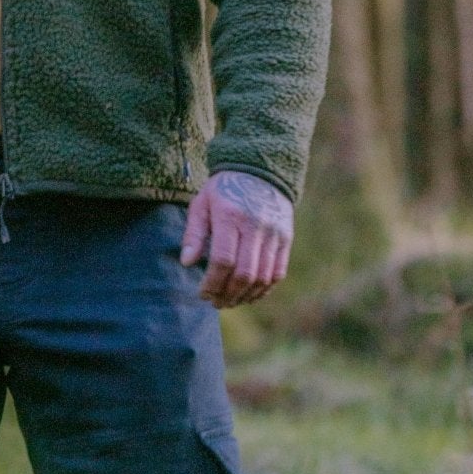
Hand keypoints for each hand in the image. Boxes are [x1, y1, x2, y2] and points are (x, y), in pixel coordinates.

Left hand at [180, 170, 294, 308]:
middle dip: (228, 294)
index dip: (212, 282)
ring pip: (262, 277)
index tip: (202, 293)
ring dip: (245, 296)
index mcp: (230, 216)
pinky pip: (278, 273)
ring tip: (230, 301)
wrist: (260, 170)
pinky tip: (249, 295)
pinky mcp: (286, 239)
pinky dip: (264, 290)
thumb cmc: (223, 190)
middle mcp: (255, 226)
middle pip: (244, 272)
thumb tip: (187, 263)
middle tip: (216, 302)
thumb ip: (194, 233)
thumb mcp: (202, 203)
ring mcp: (274, 233)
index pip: (223, 259)